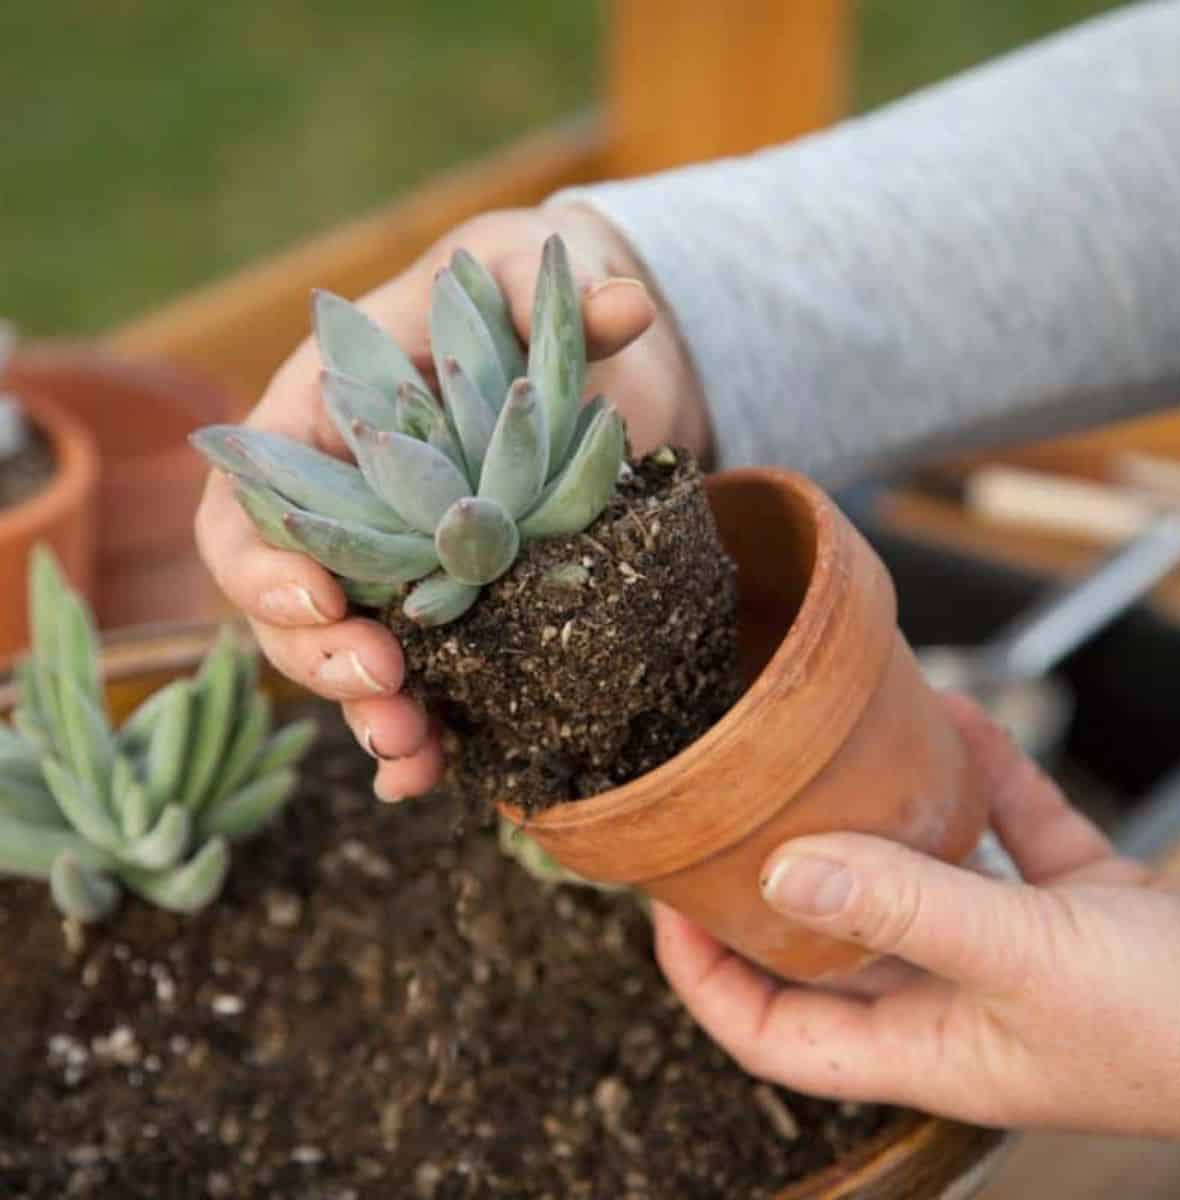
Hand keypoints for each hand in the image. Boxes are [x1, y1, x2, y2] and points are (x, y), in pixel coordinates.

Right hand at [194, 204, 705, 801]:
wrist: (569, 357)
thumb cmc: (518, 299)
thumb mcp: (524, 274)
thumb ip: (548, 289)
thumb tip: (623, 307)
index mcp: (321, 424)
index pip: (249, 501)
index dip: (262, 562)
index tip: (320, 598)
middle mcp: (344, 507)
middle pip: (286, 601)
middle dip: (319, 657)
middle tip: (382, 685)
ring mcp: (394, 566)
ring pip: (347, 656)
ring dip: (369, 715)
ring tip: (415, 754)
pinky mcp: (452, 607)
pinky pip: (418, 678)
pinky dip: (422, 731)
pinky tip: (442, 771)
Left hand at [653, 693, 1179, 1139]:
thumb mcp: (1025, 957)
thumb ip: (904, 908)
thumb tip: (782, 871)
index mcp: (929, 1046)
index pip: (775, 1034)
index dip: (706, 978)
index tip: (665, 904)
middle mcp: (960, 1003)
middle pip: (832, 947)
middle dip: (778, 882)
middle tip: (728, 810)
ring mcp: (1020, 954)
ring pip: (919, 880)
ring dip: (883, 817)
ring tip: (835, 749)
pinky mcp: (1078, 908)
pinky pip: (1006, 837)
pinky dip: (981, 782)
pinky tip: (960, 719)